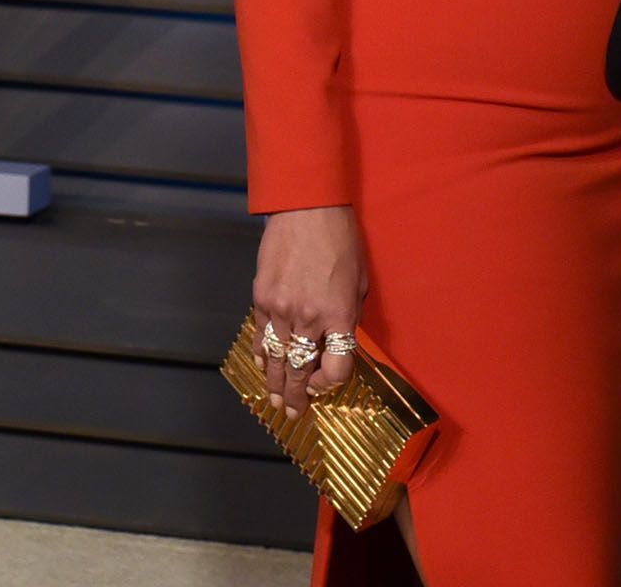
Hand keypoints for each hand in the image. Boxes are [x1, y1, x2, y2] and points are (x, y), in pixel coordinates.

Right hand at [251, 205, 365, 415]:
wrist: (307, 208)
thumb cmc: (340, 240)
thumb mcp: (359, 281)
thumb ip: (349, 315)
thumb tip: (339, 341)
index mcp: (338, 315)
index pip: (336, 369)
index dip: (330, 383)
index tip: (325, 382)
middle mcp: (308, 318)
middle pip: (300, 371)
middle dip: (297, 396)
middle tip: (293, 411)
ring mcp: (280, 309)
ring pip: (276, 359)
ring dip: (275, 382)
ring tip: (275, 400)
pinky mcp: (261, 298)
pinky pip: (260, 336)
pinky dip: (261, 353)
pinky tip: (262, 364)